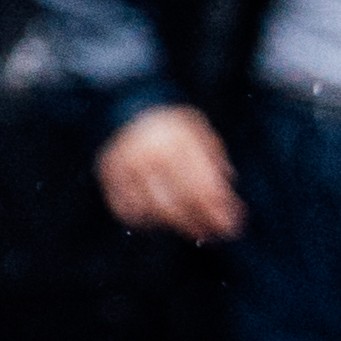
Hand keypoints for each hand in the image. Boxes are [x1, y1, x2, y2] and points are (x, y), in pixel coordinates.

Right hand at [97, 103, 241, 239]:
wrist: (124, 105)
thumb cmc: (170, 124)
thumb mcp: (198, 130)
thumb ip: (214, 158)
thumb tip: (228, 190)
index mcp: (176, 141)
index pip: (200, 186)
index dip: (217, 210)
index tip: (231, 226)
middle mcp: (149, 154)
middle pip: (177, 203)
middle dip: (199, 224)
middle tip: (214, 235)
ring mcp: (125, 166)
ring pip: (153, 210)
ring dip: (176, 226)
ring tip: (193, 230)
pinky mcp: (108, 175)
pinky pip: (127, 209)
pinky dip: (145, 220)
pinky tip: (161, 220)